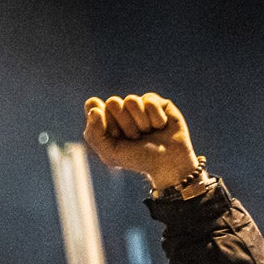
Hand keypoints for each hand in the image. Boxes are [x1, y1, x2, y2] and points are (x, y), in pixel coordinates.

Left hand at [83, 93, 199, 189]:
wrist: (170, 163)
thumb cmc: (139, 159)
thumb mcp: (110, 153)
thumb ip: (93, 134)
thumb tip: (96, 109)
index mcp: (106, 120)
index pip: (93, 104)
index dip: (103, 119)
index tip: (114, 135)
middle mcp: (121, 110)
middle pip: (113, 102)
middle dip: (125, 124)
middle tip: (135, 138)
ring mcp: (139, 105)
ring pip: (132, 100)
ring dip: (141, 123)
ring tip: (148, 133)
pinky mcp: (157, 103)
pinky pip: (150, 101)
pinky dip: (156, 119)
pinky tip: (161, 127)